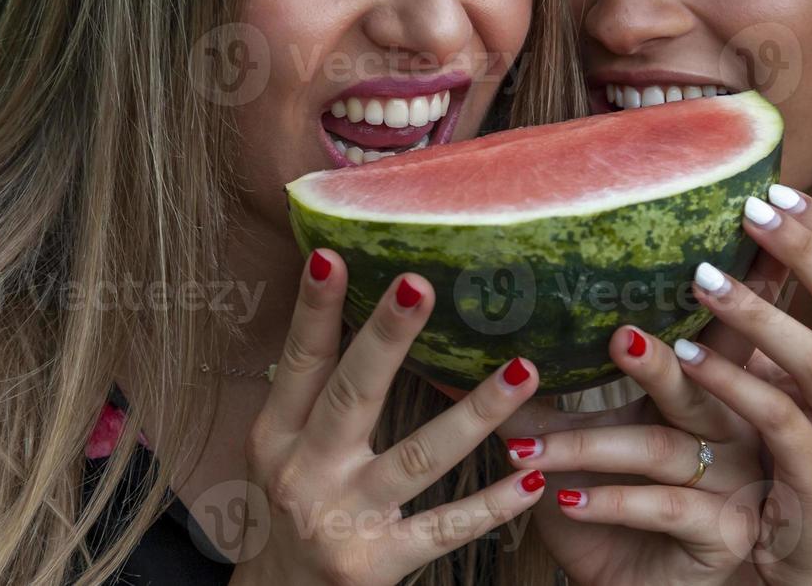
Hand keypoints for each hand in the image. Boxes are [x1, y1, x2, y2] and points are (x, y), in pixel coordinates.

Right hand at [232, 249, 545, 585]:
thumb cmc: (292, 505)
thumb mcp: (284, 446)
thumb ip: (317, 390)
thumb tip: (363, 304)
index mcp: (278, 434)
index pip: (302, 362)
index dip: (315, 310)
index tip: (333, 256)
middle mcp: (306, 473)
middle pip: (353, 396)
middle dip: (387, 340)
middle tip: (420, 284)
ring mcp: (343, 520)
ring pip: (419, 458)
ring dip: (476, 413)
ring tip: (524, 371)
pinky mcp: (378, 565)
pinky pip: (446, 529)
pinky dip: (491, 504)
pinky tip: (533, 477)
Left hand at [497, 312, 776, 585]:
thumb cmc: (604, 510)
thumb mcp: (575, 444)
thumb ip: (546, 396)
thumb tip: (481, 341)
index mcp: (704, 390)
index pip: (718, 336)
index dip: (724, 300)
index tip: (701, 264)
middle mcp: (730, 427)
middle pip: (696, 382)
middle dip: (654, 360)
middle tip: (617, 336)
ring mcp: (734, 481)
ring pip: (661, 447)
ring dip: (586, 447)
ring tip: (527, 449)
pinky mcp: (724, 532)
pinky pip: (666, 506)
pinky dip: (610, 501)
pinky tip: (564, 500)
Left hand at [677, 187, 811, 585]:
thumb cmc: (804, 456)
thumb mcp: (806, 385)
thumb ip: (791, 324)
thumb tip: (745, 243)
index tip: (778, 187)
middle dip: (806, 251)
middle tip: (748, 213)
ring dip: (758, 315)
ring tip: (701, 280)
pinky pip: (774, 419)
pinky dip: (729, 383)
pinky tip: (684, 356)